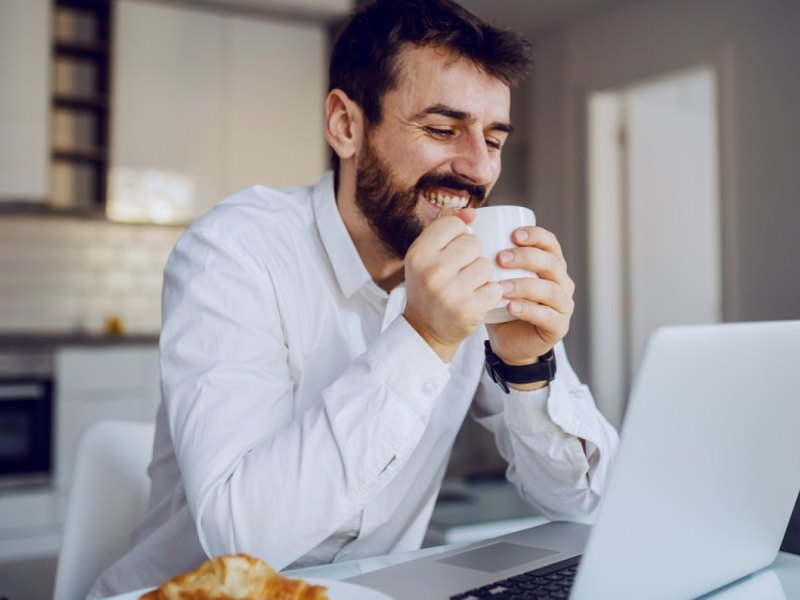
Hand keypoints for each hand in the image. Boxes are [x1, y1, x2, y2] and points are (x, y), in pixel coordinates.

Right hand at [403, 208, 502, 361]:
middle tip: (461, 272)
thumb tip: (471, 212)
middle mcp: (431, 271)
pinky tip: (477, 299)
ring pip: (487, 265)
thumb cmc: (429, 286)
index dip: (459, 235)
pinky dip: (491, 293)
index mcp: (418, 253)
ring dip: (483, 275)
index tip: (452, 250)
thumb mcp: (425, 255)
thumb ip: (443, 226)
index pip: (454, 224)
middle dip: (473, 255)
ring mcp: (450, 292)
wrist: (426, 330)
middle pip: (474, 243)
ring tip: (468, 286)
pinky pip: (495, 288)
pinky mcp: (469, 310)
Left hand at [487, 225, 574, 365]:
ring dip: (525, 285)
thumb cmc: (502, 303)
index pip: (549, 243)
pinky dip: (529, 310)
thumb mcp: (497, 277)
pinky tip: (511, 307)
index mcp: (550, 264)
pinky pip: (547, 316)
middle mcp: (561, 282)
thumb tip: (466, 226)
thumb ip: (489, 257)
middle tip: (500, 258)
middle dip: (526, 257)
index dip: (535, 235)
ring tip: (501, 286)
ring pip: (550, 290)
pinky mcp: (558, 326)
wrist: (508, 341)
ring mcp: (563, 305)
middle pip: (551, 263)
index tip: (513, 234)